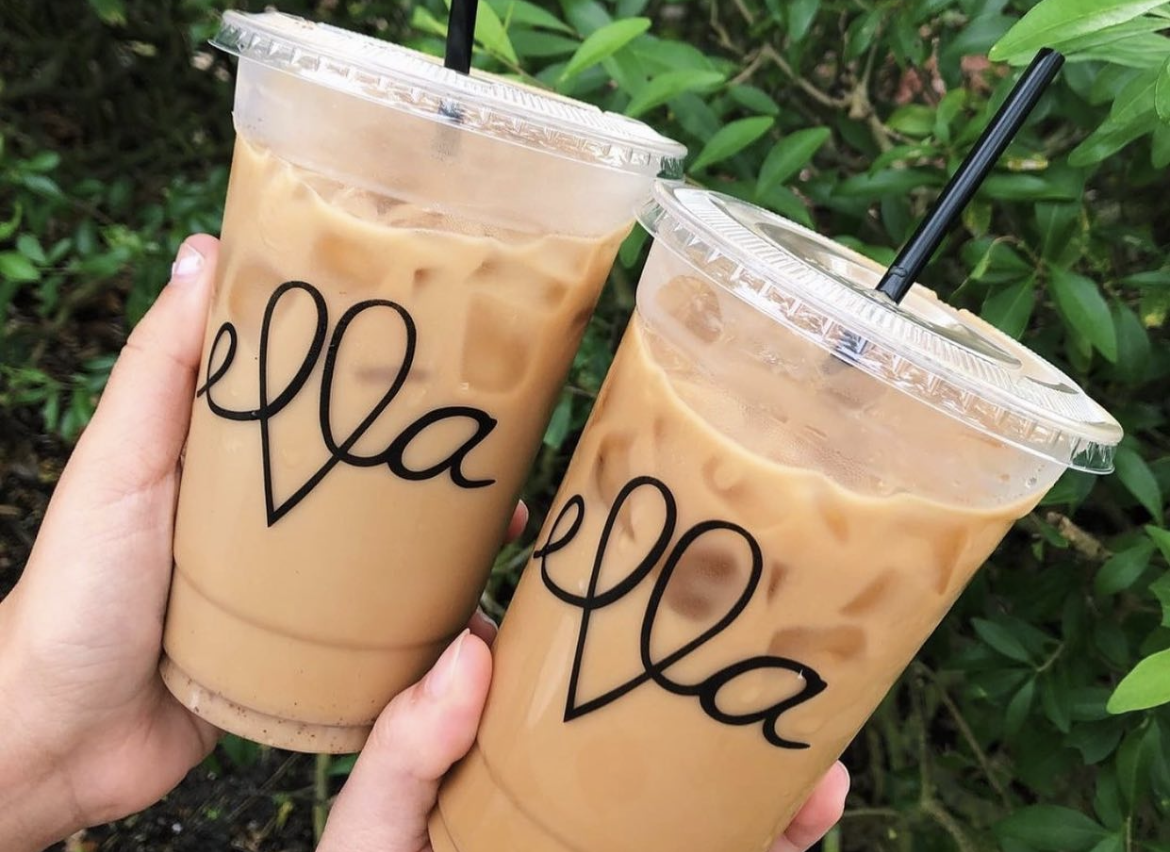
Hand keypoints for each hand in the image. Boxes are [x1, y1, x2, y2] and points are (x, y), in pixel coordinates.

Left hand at [0, 233, 533, 851]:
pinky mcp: (306, 650)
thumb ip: (161, 368)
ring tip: (506, 525)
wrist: (70, 738)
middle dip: (434, 455)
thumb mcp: (122, 463)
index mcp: (230, 453)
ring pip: (385, 545)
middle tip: (503, 445)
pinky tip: (476, 610)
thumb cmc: (80, 589)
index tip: (443, 335)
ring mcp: (292, 582)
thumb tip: (203, 249)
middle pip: (364, 467)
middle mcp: (269, 510)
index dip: (373, 360)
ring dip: (448, 537)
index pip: (313, 388)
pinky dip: (427, 614)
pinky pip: (379, 623)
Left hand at [318, 620, 848, 851]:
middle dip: (701, 647)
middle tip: (750, 595)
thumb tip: (472, 649)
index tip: (578, 518)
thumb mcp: (378, 821)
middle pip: (647, 688)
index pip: (541, 638)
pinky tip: (817, 795)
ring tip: (814, 699)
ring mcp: (625, 817)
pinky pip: (737, 841)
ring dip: (768, 731)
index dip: (563, 578)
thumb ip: (407, 748)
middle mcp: (573, 762)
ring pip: (708, 761)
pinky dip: (785, 822)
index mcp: (498, 728)